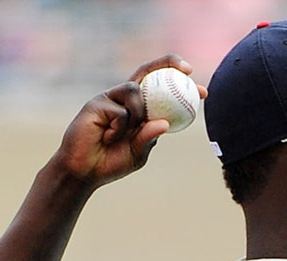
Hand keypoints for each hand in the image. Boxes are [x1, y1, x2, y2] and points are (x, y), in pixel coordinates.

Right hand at [49, 55, 205, 187]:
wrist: (84, 171)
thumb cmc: (110, 162)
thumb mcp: (137, 153)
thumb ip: (149, 139)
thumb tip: (165, 123)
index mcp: (140, 110)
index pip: (162, 91)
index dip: (181, 86)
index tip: (202, 91)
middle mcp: (125, 99)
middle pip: (148, 72)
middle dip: (169, 63)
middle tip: (188, 70)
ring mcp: (110, 98)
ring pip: (135, 90)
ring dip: (138, 114)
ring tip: (123, 135)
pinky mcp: (97, 103)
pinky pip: (120, 110)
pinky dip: (119, 128)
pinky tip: (107, 138)